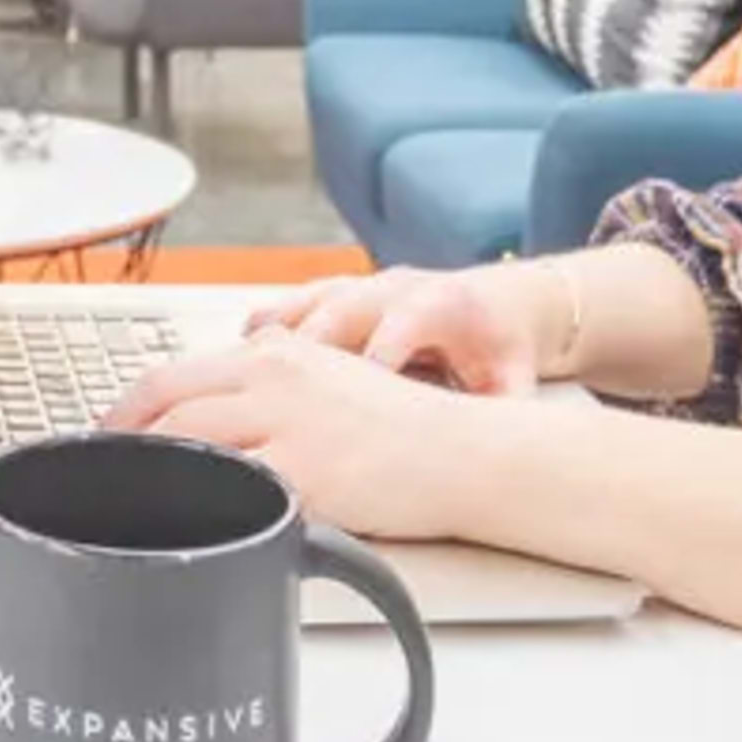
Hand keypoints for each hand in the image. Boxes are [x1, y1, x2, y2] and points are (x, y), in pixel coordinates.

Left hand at [103, 330, 506, 543]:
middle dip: (118, 440)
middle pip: (163, 401)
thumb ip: (266, 394)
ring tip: (130, 505)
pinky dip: (204, 508)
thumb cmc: (401, 429)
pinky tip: (189, 526)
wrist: (463, 452)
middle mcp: (274, 376)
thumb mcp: (327, 384)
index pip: (172, 374)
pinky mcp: (307, 471)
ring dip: (150, 475)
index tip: (106, 439)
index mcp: (274, 352)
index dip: (125, 411)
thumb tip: (211, 427)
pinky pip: (236, 490)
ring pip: (186, 443)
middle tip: (98, 477)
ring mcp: (288, 422)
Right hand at [240, 264, 559, 395]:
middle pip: (335, 311)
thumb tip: (501, 453)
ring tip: (232, 377)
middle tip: (272, 396)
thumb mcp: (512, 381)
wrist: (498, 302)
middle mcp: (390, 289)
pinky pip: (289, 308)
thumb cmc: (498, 347)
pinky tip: (230, 363)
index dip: (374, 359)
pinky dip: (261, 335)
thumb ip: (502, 410)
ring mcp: (358, 288)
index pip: (398, 327)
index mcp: (437, 304)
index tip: (354, 397)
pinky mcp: (335, 295)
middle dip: (301, 352)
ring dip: (270, 340)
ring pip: (303, 305)